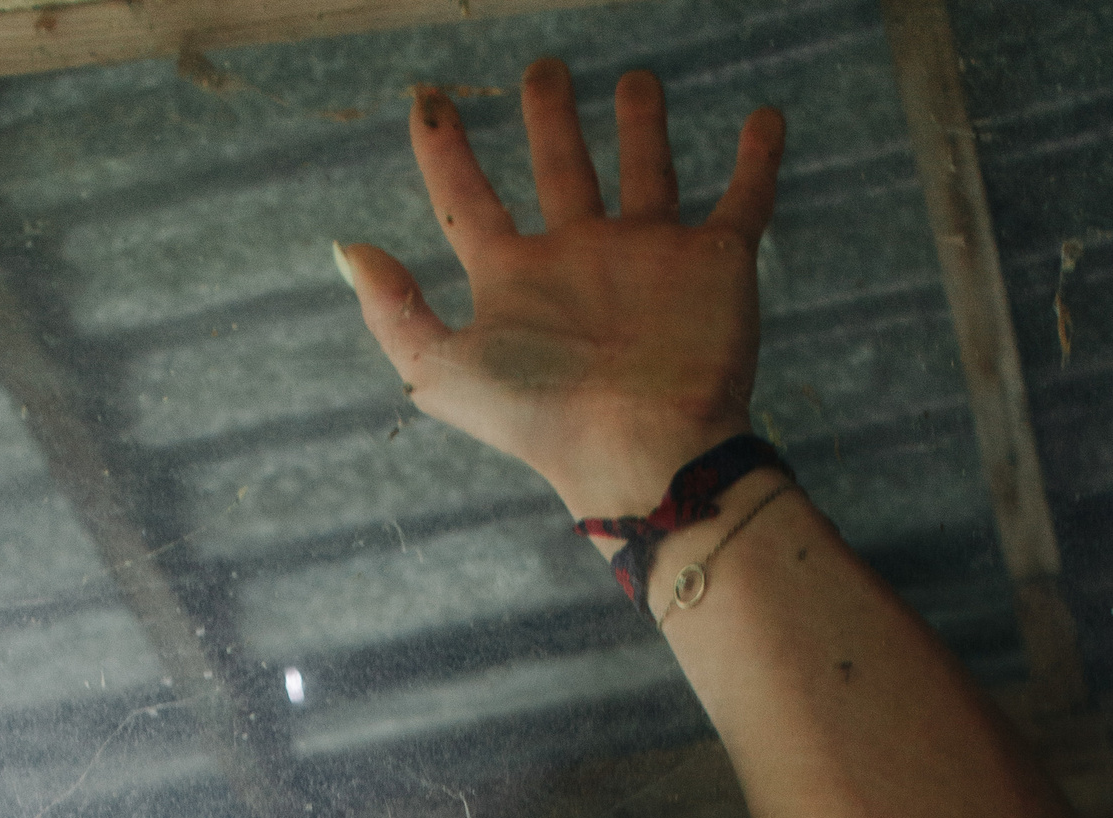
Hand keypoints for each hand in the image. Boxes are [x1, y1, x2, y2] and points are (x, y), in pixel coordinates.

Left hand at [336, 59, 784, 517]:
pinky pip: (742, 200)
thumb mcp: (446, 372)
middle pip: (560, 169)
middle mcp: (580, 258)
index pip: (468, 201)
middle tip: (544, 69)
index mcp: (517, 278)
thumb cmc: (546, 419)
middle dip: (551, 118)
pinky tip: (764, 119)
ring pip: (646, 172)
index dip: (442, 150)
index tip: (427, 99)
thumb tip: (348, 251)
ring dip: (642, 125)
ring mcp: (650, 257)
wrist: (647, 452)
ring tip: (639, 79)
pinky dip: (757, 160)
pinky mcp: (716, 263)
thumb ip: (396, 315)